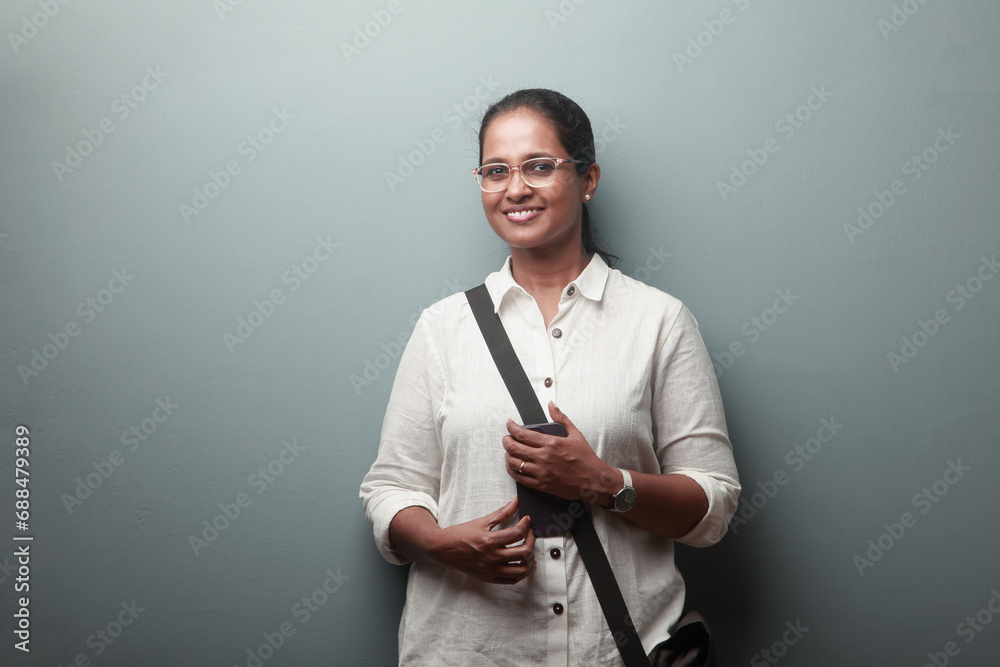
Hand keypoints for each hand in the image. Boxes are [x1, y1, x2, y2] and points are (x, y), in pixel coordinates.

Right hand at [429, 497, 535, 584]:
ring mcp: (491, 570)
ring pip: (521, 570)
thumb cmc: (460, 534)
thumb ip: (501, 513)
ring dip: (530, 559)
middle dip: (531, 540)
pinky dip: (522, 573)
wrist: (443, 549)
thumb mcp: (481, 521)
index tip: (526, 520)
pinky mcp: (489, 578)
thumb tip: (516, 502)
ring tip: (529, 549)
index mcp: (489, 541)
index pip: (517, 533)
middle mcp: (492, 557)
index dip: (526, 524)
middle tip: (529, 533)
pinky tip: (524, 563)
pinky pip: (512, 580)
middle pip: (523, 552)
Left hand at [503, 401, 618, 502]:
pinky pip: (520, 478)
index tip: (509, 424)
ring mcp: (541, 473)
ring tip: (509, 451)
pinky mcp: (542, 485)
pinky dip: (512, 471)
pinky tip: (513, 466)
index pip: (522, 434)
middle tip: (506, 437)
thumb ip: (561, 418)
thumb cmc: (586, 458)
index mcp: (551, 443)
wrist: (594, 480)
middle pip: (514, 448)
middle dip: (506, 440)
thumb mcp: (575, 434)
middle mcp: (544, 458)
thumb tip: (551, 405)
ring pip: (514, 463)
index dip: (511, 428)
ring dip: (507, 455)